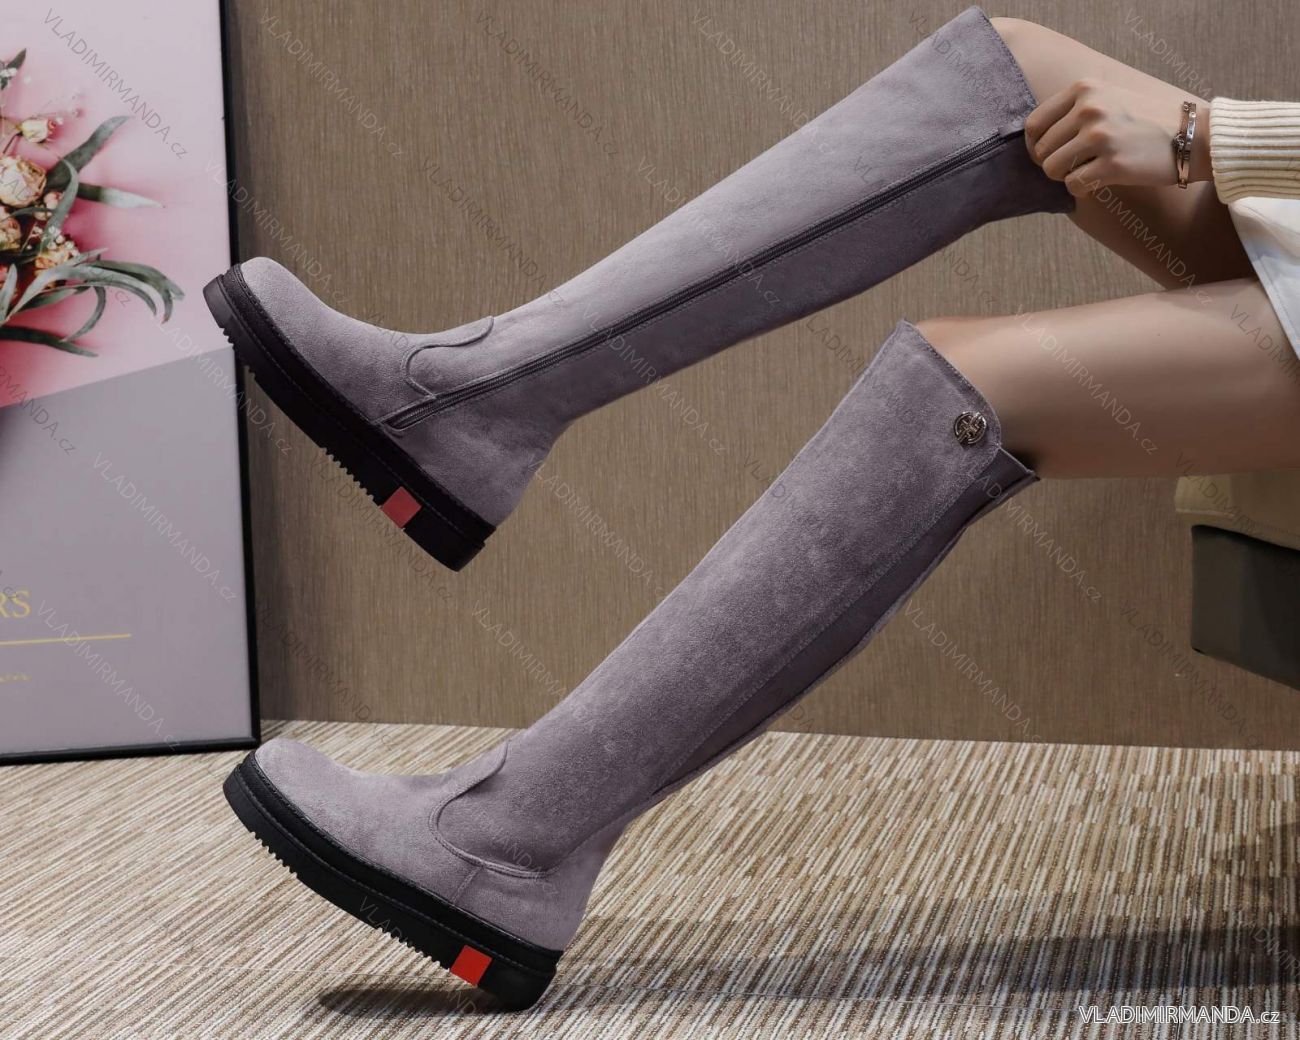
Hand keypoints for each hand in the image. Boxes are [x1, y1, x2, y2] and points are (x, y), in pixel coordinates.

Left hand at [1024, 79, 1200, 195]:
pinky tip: (1100, 181)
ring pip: (1052, 170)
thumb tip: (1035, 135)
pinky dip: (1081, 189)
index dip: (1036, 145)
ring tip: (1088, 171)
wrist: (1194, 135)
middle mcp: (1089, 109)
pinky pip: (1073, 186)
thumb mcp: (1109, 96)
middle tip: (1075, 165)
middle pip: (1041, 150)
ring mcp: (1100, 136)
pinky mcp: (1112, 164)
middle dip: (1053, 163)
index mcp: (1084, 89)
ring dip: (1065, 177)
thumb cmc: (1147, 120)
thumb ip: (1075, 108)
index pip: (1034, 124)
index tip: (1049, 153)